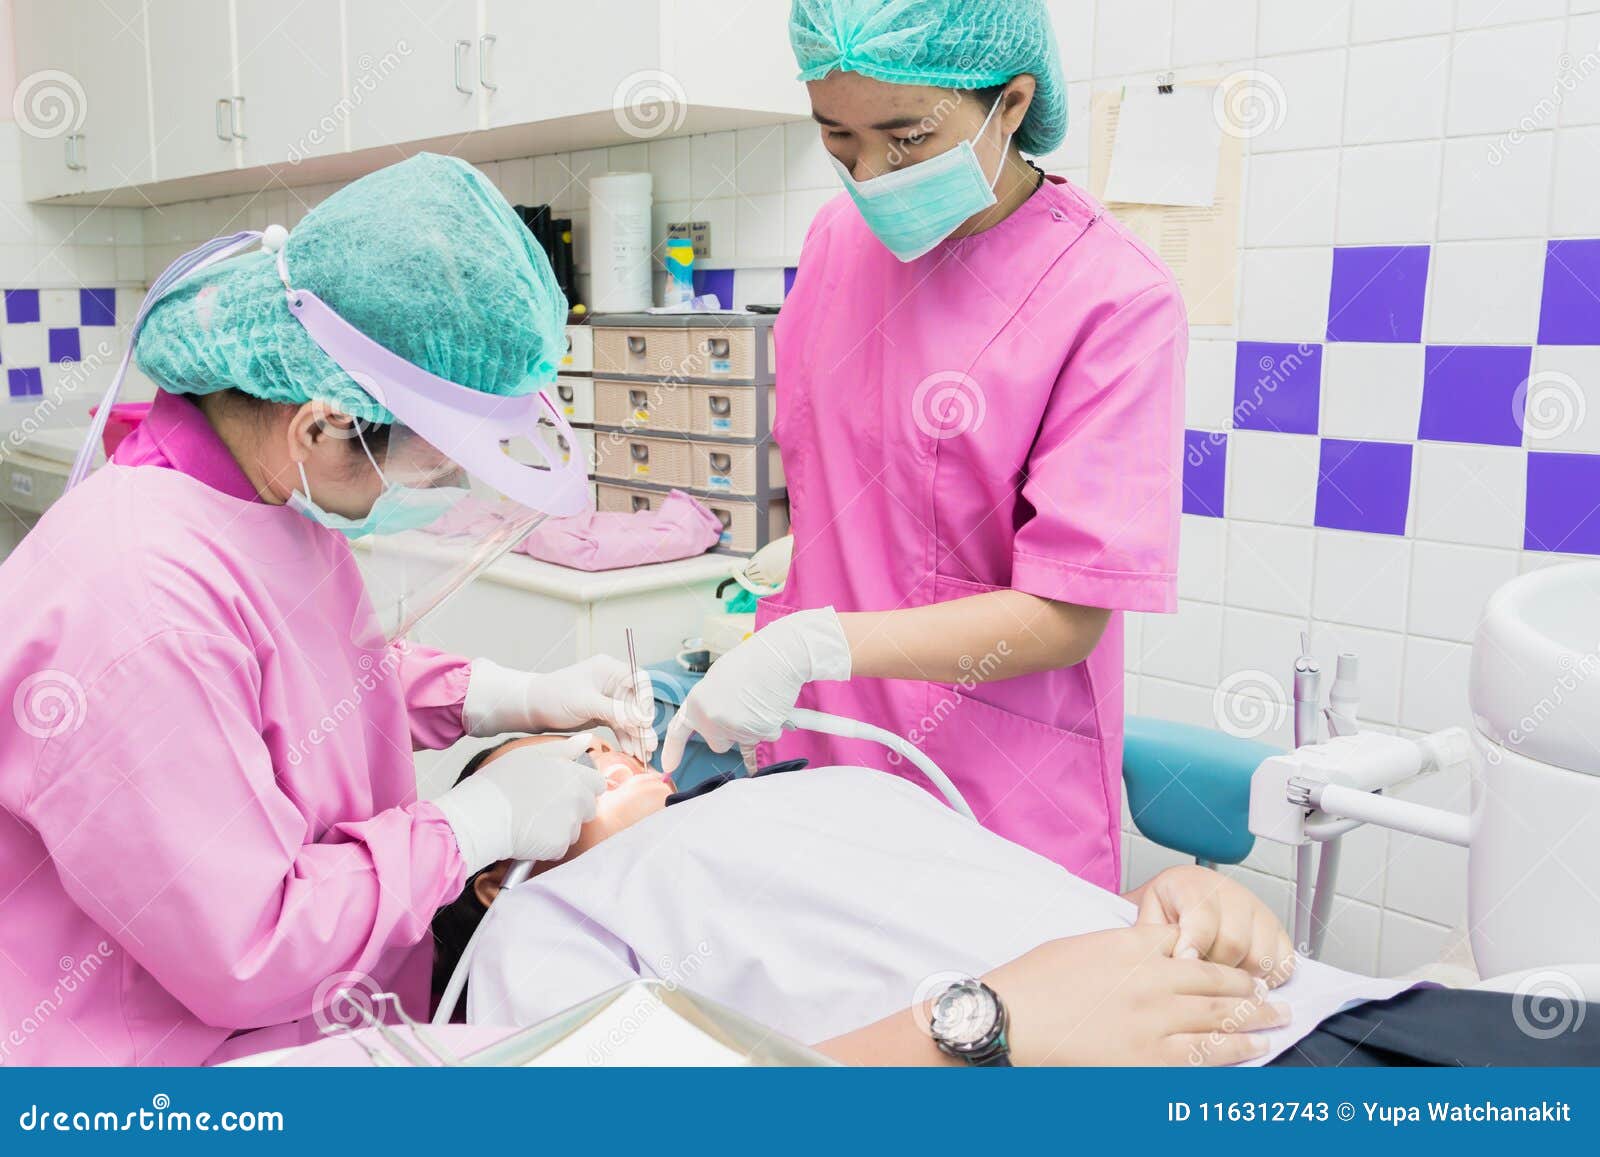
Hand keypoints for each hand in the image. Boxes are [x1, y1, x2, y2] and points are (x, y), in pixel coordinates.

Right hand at [433, 734, 606, 872]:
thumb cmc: (498, 783)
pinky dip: (548, 845)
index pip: (597, 784)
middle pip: (588, 808)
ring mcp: (569, 823)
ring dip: (560, 827)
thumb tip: (585, 741)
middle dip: (573, 809)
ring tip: (532, 820)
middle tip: (544, 806)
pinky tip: (529, 835)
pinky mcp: (558, 845)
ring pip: (574, 829)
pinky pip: (560, 847)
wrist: (478, 816)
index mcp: (572, 774)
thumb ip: (563, 749)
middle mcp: (576, 798)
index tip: (564, 791)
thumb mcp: (530, 754)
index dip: (583, 787)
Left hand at [464, 656, 655, 758]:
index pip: (639, 681)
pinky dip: (626, 738)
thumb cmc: (553, 696)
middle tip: (649, 745)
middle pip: (637, 702)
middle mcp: (612, 682)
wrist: (531, 708)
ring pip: (630, 717)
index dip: (646, 701)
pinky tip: (632, 751)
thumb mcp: (585, 702)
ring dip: (637, 735)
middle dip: (643, 725)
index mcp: (609, 669)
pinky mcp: (603, 713)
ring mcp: (609, 699)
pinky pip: (621, 725)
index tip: (647, 721)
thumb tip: (640, 720)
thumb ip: (614, 710)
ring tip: (643, 754)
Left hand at [661, 607, 850, 772]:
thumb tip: (714, 721)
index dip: (673, 750)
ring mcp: (734, 728)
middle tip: (743, 708)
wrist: (777, 656)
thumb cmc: (751, 662)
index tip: (668, 766)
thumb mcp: (718, 680)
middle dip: (730, 735)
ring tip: (760, 700)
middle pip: (718, 744)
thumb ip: (710, 704)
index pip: (679, 731)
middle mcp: (711, 719)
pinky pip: (766, 737)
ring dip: (753, 727)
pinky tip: (772, 705)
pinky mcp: (757, 733)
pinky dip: (771, 726)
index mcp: (696, 703)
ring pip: (745, 741)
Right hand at [981, 925, 1288, 1065]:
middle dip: (1247, 986)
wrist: (1012, 1018)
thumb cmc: (1035, 982)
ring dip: (1253, 1016)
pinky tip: (1253, 1047)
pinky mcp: (1149, 1057)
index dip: (1220, 954)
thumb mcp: (1083, 943)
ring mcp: (1154, 1019)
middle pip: (1216, 978)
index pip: (1191, 943)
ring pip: (1220, 1015)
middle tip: (1270, 989)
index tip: (1235, 960)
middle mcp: (1152, 979)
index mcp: (1133, 945)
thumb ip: (1126, 946)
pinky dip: (1234, 1049)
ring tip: (1276, 1016)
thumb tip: (1154, 953)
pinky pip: (1204, 1053)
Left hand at [1131, 866, 1294, 985]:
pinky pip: (1283, 963)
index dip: (1194, 946)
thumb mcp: (1150, 915)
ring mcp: (1258, 910)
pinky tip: (1244, 976)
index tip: (1185, 964)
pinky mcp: (1277, 930)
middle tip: (1198, 976)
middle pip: (1234, 943)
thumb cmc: (1168, 908)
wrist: (1184, 894)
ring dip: (1239, 977)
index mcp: (1194, 885)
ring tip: (1218, 976)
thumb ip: (1155, 937)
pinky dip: (1266, 978)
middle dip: (1214, 968)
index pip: (1203, 918)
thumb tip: (1170, 963)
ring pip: (1260, 957)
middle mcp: (1231, 894)